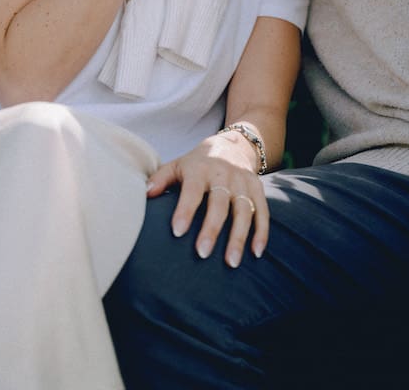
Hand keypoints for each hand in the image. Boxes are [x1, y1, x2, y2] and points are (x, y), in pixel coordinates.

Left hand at [146, 132, 267, 267]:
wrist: (232, 145)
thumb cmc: (197, 164)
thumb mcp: (177, 165)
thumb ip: (161, 178)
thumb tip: (146, 193)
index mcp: (201, 169)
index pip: (193, 190)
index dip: (185, 210)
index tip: (177, 232)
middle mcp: (224, 174)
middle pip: (220, 203)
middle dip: (212, 228)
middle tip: (203, 253)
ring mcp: (243, 181)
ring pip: (244, 210)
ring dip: (238, 236)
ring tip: (231, 263)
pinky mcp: (258, 188)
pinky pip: (262, 211)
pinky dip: (261, 232)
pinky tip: (256, 253)